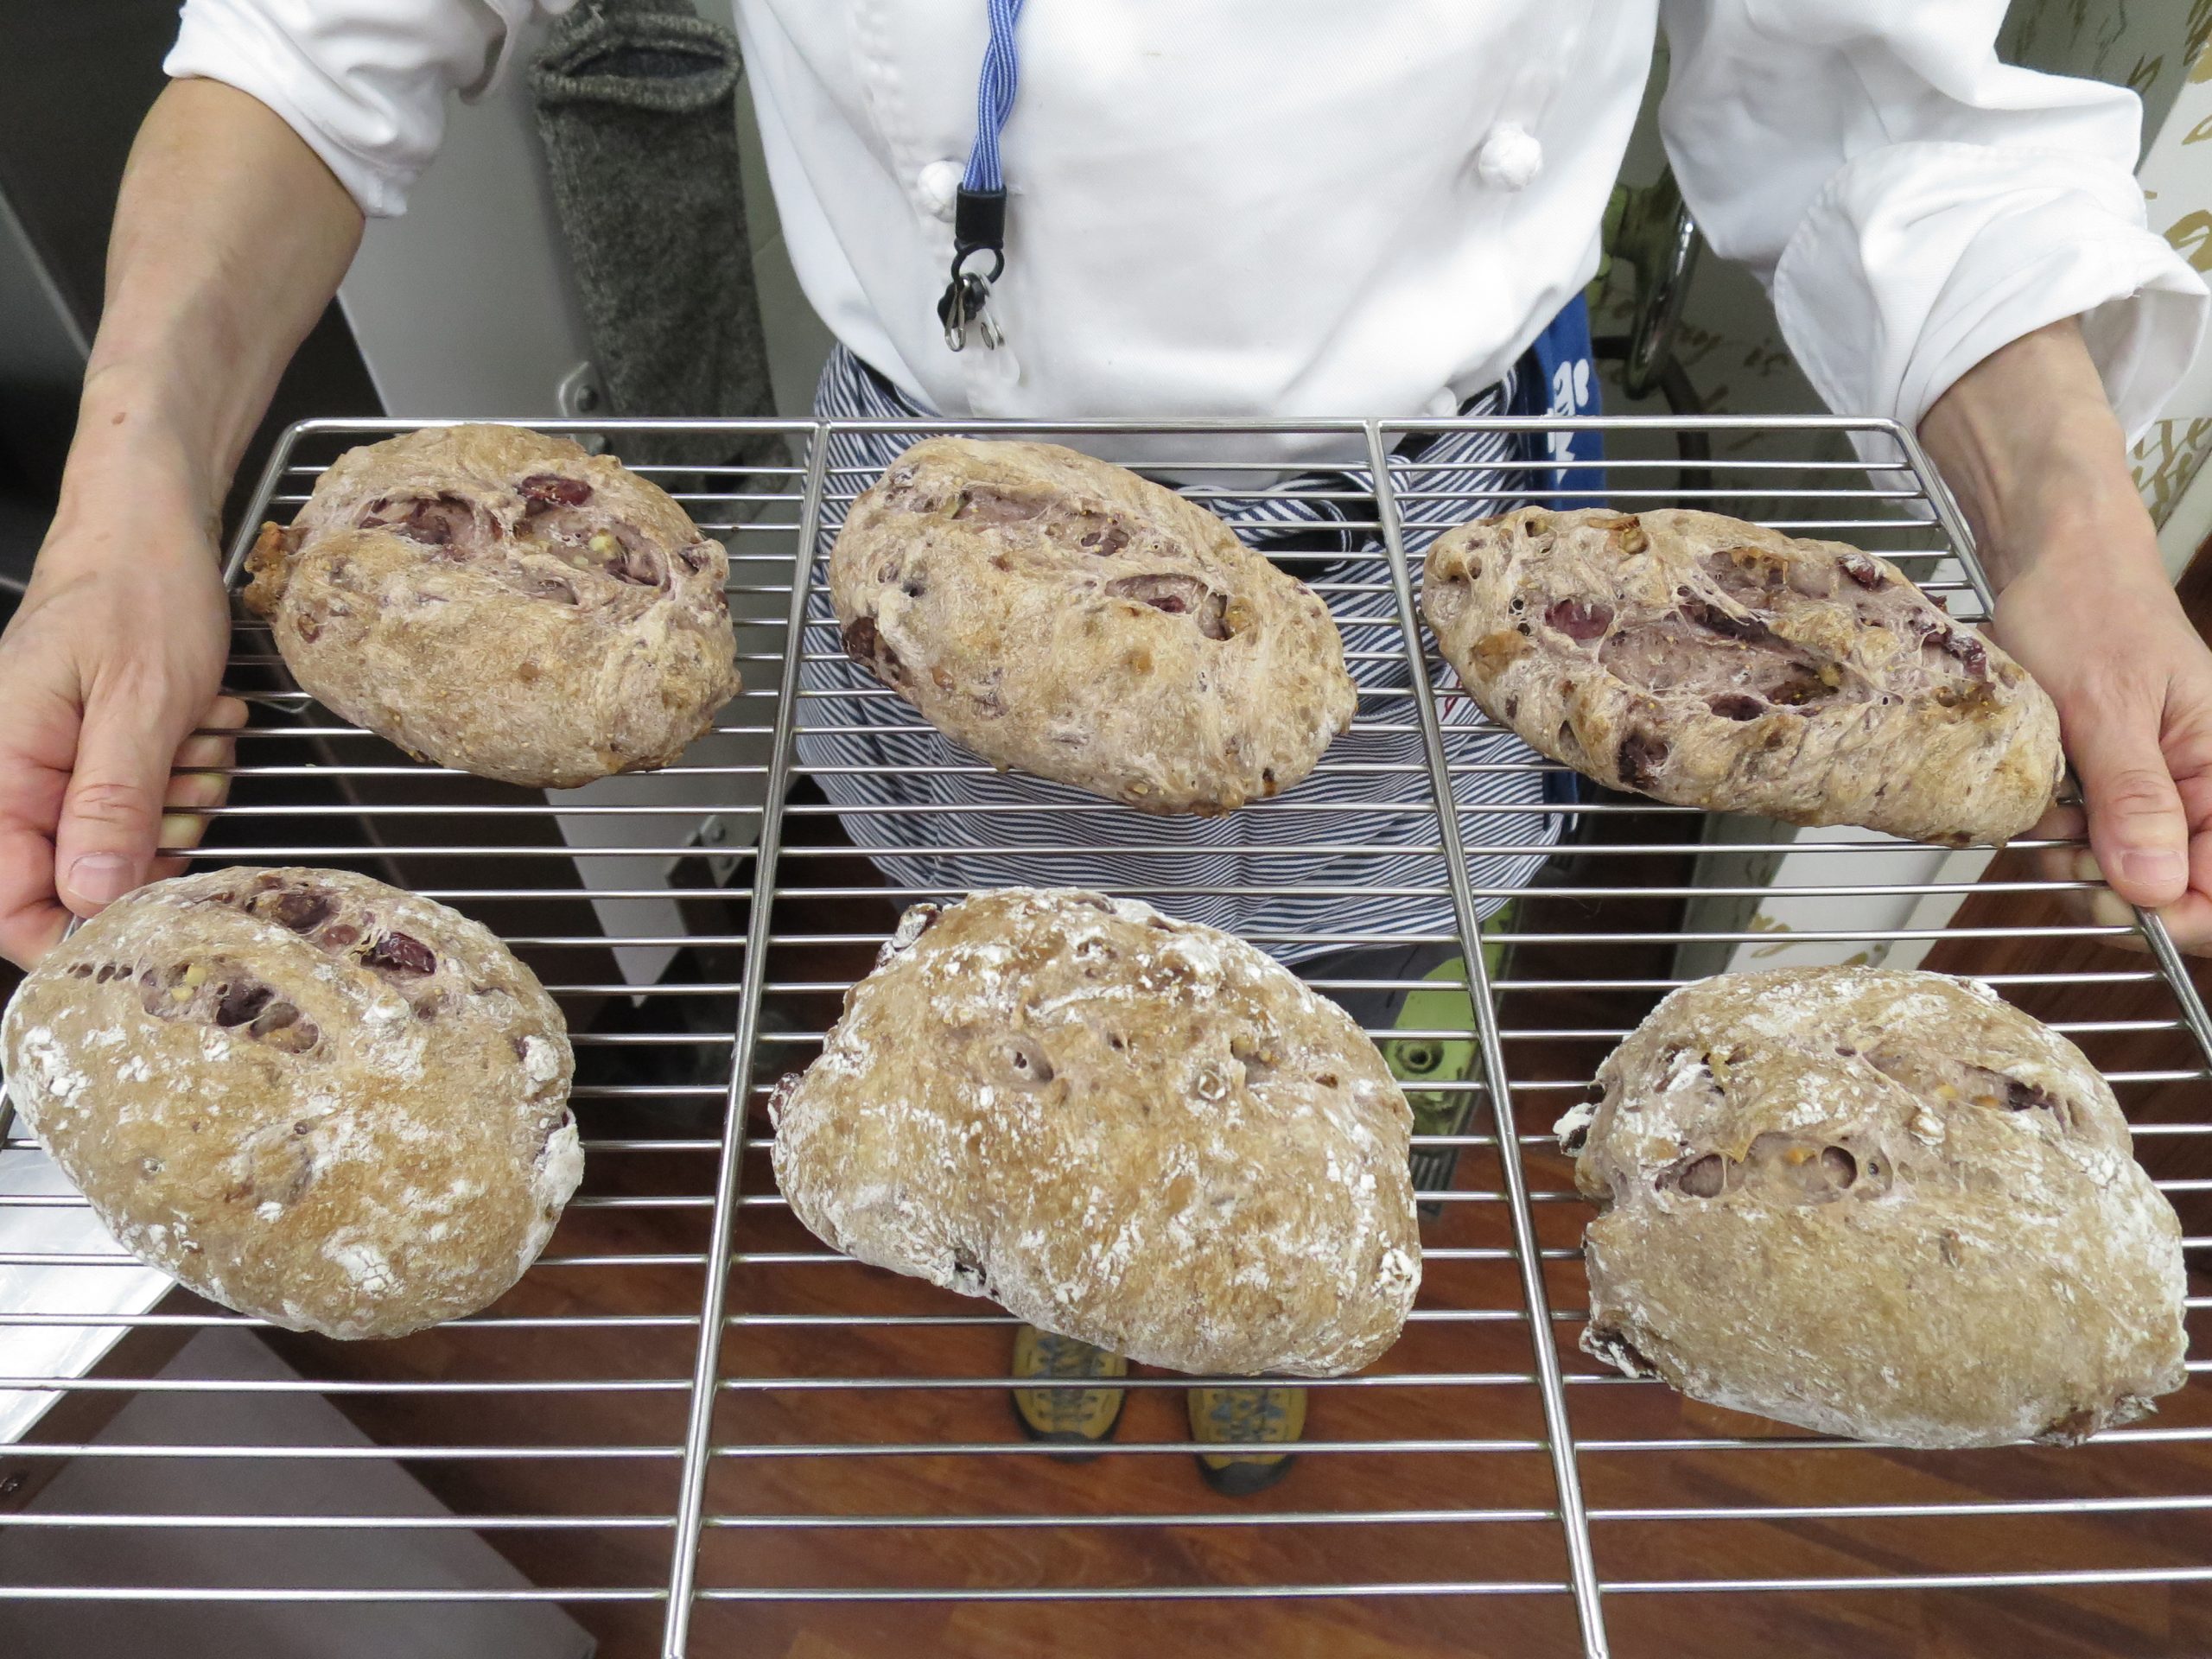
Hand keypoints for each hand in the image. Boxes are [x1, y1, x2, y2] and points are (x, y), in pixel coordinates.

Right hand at [0, 455, 241, 966]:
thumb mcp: (140, 705)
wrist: (152, 527)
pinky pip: (149, 799)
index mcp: (1, 768)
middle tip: (185, 777)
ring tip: (193, 732)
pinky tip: (198, 724)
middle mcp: (17, 774)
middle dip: (152, 840)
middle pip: (83, 877)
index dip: (74, 930)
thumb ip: (111, 807)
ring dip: (180, 798)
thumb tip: (89, 900)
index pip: (9, 903)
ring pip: (128, 841)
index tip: (146, 919)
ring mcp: (60, 763)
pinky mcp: (100, 750)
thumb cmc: (138, 593)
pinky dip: (185, 771)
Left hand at [1993, 542, 2211, 949]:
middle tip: (2064, 847)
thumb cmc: (2086, 611)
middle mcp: (2204, 785)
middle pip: (2178, 889)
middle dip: (2116, 887)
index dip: (2173, 916)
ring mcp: (2162, 787)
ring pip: (2132, 872)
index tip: (2108, 899)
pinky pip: (2099, 840)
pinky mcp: (2119, 784)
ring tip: (2051, 813)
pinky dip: (2064, 834)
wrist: (2053, 563)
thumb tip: (2156, 887)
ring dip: (2082, 859)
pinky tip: (2044, 801)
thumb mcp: (2104, 705)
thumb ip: (2134, 796)